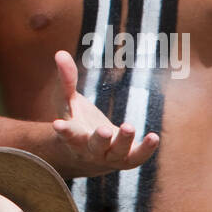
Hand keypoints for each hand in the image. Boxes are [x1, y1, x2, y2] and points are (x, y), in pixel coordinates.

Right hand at [50, 50, 158, 176]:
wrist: (89, 155)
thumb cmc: (77, 122)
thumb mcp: (68, 102)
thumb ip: (66, 80)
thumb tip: (60, 53)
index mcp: (74, 137)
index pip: (68, 134)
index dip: (64, 130)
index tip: (57, 124)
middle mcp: (90, 151)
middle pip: (93, 147)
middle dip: (99, 139)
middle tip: (103, 130)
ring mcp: (110, 157)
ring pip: (116, 152)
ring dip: (123, 141)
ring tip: (129, 127)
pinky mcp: (127, 159)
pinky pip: (137, 157)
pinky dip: (146, 149)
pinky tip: (154, 137)